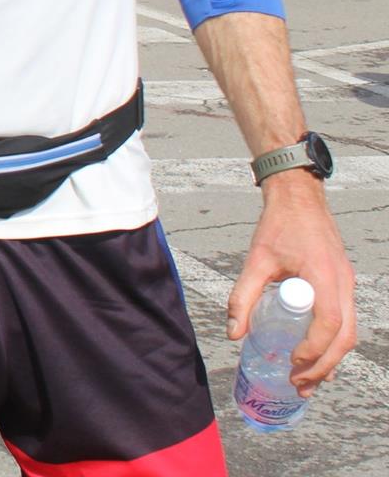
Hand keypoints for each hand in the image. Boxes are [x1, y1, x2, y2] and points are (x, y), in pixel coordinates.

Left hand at [227, 171, 355, 394]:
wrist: (300, 199)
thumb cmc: (278, 226)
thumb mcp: (255, 261)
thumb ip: (242, 296)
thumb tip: (233, 334)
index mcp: (323, 276)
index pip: (329, 323)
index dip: (314, 348)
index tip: (292, 362)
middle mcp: (343, 283)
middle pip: (345, 336)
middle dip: (324, 365)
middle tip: (300, 384)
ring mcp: (347, 285)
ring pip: (350, 332)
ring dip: (331, 359)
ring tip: (308, 381)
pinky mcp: (343, 284)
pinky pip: (346, 321)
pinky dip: (334, 343)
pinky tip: (316, 357)